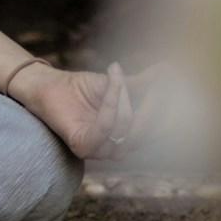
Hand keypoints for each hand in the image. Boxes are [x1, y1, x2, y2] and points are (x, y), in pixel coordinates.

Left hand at [9, 60, 164, 162]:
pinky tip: (111, 83)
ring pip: (125, 128)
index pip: (153, 131)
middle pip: (144, 133)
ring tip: (117, 77)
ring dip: (123, 99)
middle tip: (157, 83)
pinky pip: (105, 126)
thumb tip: (167, 69)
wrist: (48, 86)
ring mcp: (98, 151)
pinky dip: (111, 103)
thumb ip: (141, 84)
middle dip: (152, 106)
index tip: (172, 84)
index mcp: (124, 139)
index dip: (164, 109)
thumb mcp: (117, 85)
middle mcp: (113, 149)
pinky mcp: (82, 146)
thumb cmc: (80, 88)